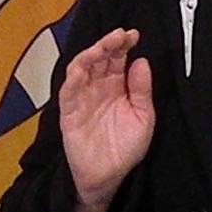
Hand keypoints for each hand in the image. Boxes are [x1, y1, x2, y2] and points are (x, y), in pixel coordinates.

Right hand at [59, 28, 154, 211]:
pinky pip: (68, 90)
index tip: (132, 35)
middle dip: (109, 44)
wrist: (107, 176)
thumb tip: (141, 62)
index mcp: (117, 86)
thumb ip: (142, 90)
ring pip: (82, 68)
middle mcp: (99, 87)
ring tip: (103, 46)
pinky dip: (74, 77)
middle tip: (119, 35)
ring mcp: (82, 97)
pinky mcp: (69, 110)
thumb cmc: (125, 148)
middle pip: (100, 58)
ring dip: (91, 54)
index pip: (118, 58)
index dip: (123, 44)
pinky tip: (81, 68)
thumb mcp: (143, 117)